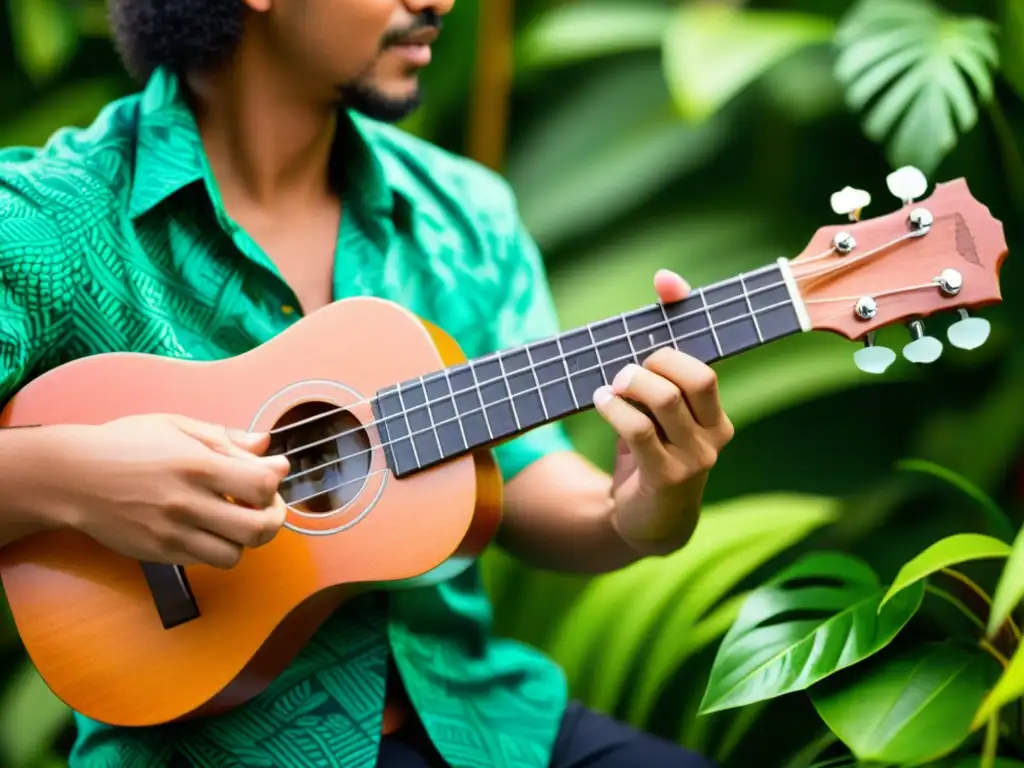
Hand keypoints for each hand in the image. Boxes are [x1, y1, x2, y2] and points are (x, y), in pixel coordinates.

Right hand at [47, 414, 289, 568]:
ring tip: (235, 520)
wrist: (72, 477)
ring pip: (235, 555)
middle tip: (265, 506)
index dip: (275, 485)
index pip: (262, 486)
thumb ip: (227, 438)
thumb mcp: (177, 426)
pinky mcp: (159, 554)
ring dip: (244, 539)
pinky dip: (217, 548)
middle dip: (273, 519)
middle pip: (259, 529)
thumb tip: (268, 446)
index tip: (270, 478)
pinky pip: (206, 561)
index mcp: (197, 465)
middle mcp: (188, 503)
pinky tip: (208, 528)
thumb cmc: (127, 444)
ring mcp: (172, 534)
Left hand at [593, 269, 733, 553]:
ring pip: (663, 399)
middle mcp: (716, 435)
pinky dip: (614, 408)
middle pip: (694, 377)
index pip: (707, 360)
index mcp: (718, 415)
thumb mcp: (659, 408)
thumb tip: (666, 280)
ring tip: (610, 387)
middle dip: (654, 362)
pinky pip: (640, 430)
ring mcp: (695, 459)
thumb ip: (660, 355)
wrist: (648, 521)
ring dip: (628, 384)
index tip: (662, 285)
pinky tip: (601, 400)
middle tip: (626, 370)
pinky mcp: (666, 478)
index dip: (683, 319)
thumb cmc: (653, 453)